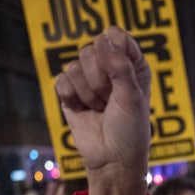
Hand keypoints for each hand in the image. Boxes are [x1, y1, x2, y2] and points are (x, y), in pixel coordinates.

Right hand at [54, 26, 150, 175]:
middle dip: (100, 79)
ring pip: (75, 65)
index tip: (120, 73)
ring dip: (89, 93)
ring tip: (100, 108)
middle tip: (110, 100)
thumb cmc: (130, 130)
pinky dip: (72, 97)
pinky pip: (61, 80)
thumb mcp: (132, 97)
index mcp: (131, 64)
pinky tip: (84, 110)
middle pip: (91, 49)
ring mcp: (88, 79)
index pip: (116, 36)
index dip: (114, 50)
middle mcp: (109, 67)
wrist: (112, 159)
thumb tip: (102, 40)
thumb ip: (120, 67)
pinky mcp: (70, 92)